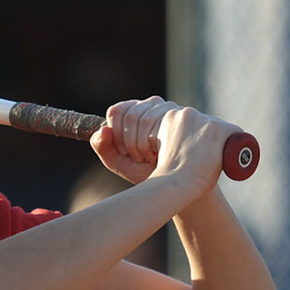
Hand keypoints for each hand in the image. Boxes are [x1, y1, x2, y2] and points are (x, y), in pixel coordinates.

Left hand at [90, 98, 232, 197]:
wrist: (181, 184)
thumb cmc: (150, 172)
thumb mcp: (122, 163)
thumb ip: (104, 148)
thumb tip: (103, 131)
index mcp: (135, 111)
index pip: (117, 111)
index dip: (116, 133)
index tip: (125, 152)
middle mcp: (153, 105)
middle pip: (129, 115)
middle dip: (129, 142)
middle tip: (141, 159)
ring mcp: (171, 108)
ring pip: (144, 118)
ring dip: (143, 144)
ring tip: (153, 159)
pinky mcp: (186, 116)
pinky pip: (162, 123)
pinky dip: (157, 143)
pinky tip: (162, 155)